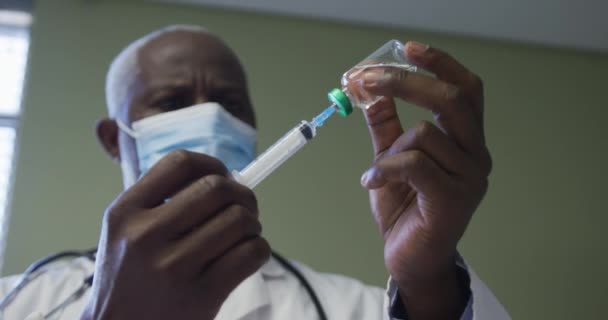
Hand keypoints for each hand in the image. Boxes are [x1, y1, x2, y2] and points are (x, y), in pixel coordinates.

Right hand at [81, 151, 269, 319]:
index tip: (223, 175)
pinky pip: (251, 253)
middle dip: (242, 194)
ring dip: (252, 223)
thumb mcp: (124, 231)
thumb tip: (223, 178)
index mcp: (125, 212)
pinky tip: (248, 255)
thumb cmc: (129, 278)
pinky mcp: (201, 296)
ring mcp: (173, 268)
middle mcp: (145, 236)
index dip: (212, 164)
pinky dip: (259, 249)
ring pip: (239, 220)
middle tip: (244, 207)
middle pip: (217, 188)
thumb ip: (160, 200)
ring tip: (245, 234)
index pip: (179, 163)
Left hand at [359, 42, 490, 317]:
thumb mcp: (390, 158)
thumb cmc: (406, 209)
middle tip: (365, 80)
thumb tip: (372, 90)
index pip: (465, 89)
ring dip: (390, 148)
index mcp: (466, 141)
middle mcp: (476, 155)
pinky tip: (371, 182)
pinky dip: (384, 169)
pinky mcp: (453, 201)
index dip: (439, 64)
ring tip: (378, 173)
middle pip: (451, 99)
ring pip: (425, 134)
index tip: (407, 47)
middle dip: (404, 82)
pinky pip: (414, 166)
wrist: (411, 260)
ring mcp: (470, 179)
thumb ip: (385, 125)